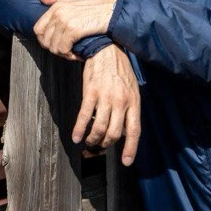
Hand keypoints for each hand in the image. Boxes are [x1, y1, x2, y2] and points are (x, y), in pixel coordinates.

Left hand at [33, 0, 115, 59]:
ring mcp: (64, 20)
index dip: (45, 41)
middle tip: (66, 52)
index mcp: (57, 6)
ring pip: (53, 46)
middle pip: (44, 40)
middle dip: (54, 49)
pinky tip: (78, 55)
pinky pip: (63, 48)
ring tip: (73, 54)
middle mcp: (58, 12)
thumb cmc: (99, 7)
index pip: (38, 28)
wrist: (115, 13)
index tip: (56, 45)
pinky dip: (70, 55)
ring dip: (63, 54)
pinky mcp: (73, 30)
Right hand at [73, 45, 140, 165]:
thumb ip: (130, 108)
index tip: (126, 162)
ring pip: (99, 128)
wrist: (106, 49)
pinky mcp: (91, 92)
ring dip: (93, 139)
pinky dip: (79, 129)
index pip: (134, 131)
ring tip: (89, 142)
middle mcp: (121, 102)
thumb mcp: (132, 88)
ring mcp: (105, 98)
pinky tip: (76, 137)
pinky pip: (84, 116)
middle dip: (106, 144)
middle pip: (114, 133)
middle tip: (101, 146)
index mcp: (134, 102)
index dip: (130, 149)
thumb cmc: (120, 69)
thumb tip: (124, 128)